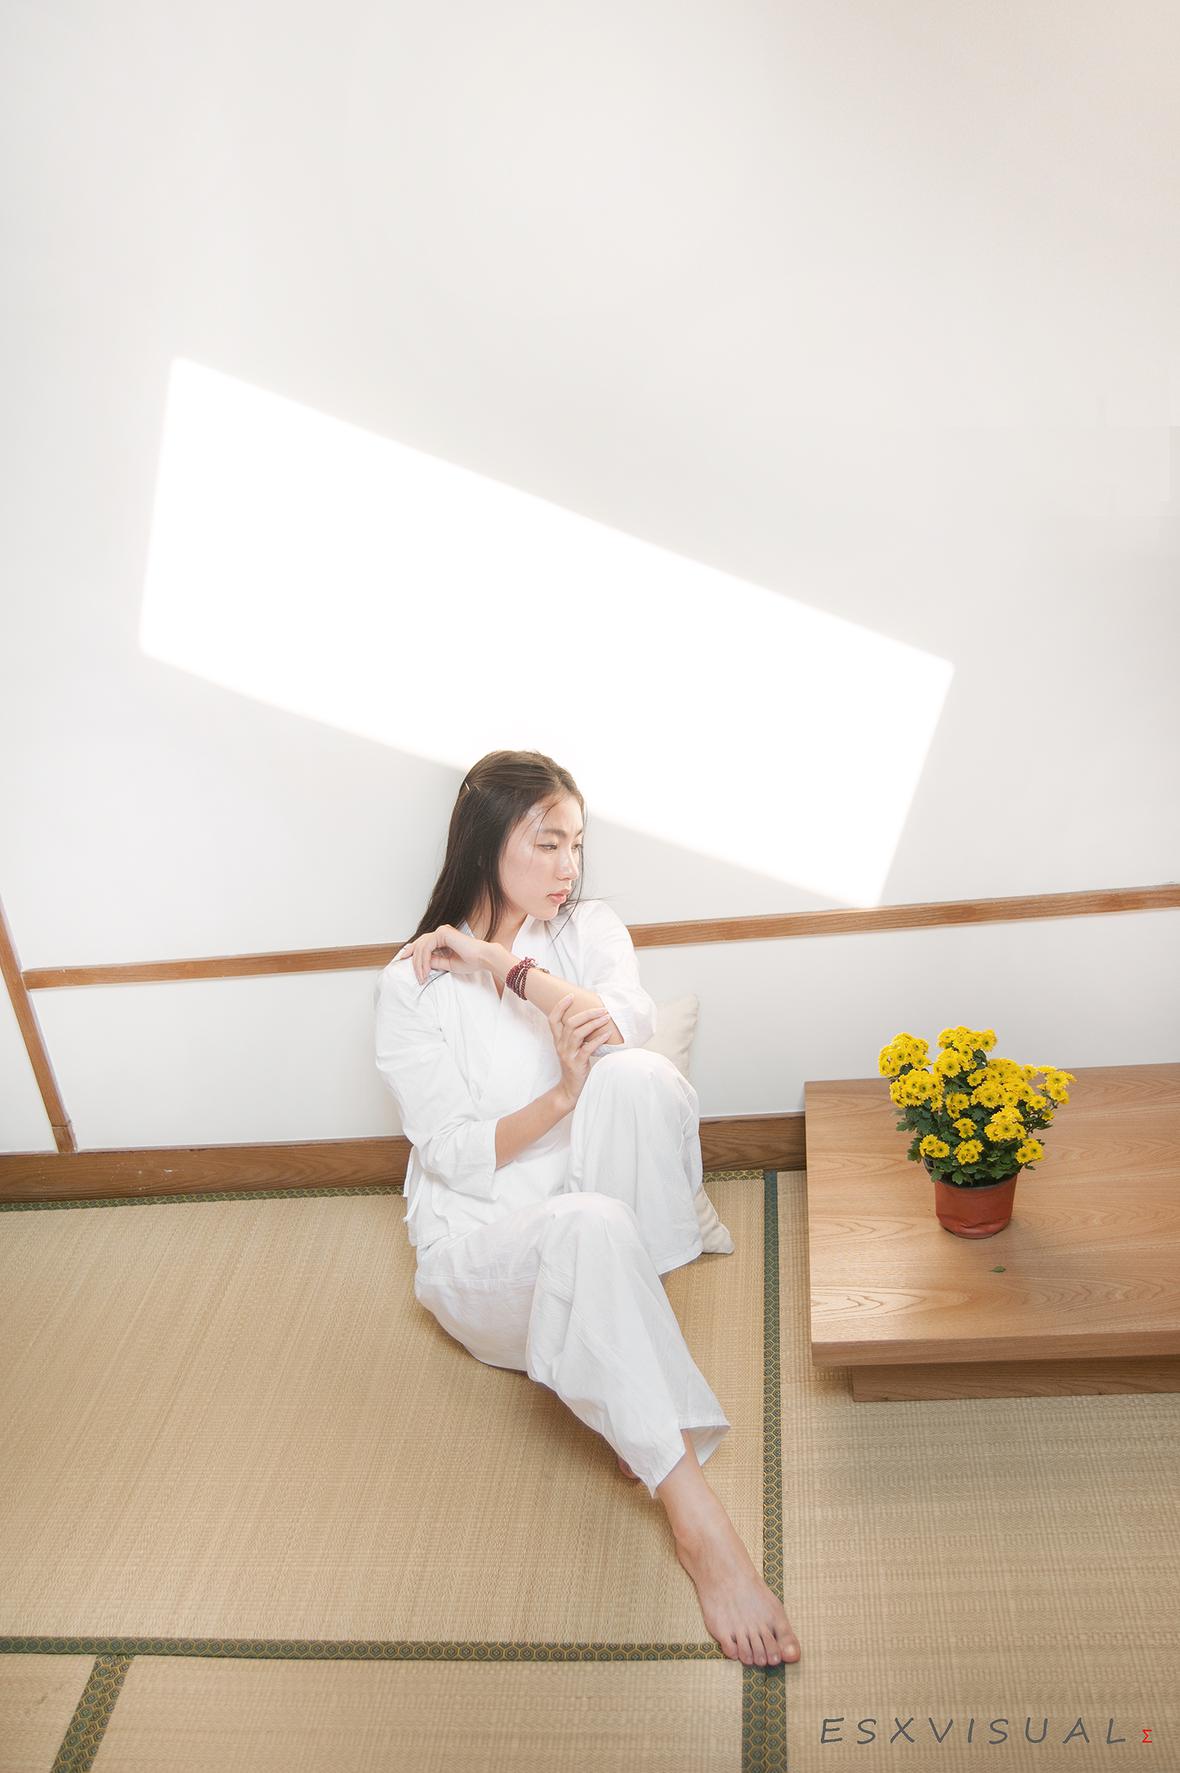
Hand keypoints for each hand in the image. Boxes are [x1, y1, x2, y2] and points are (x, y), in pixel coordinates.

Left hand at [394, 924, 489, 984]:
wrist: (483, 958)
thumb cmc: (471, 961)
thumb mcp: (447, 964)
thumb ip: (435, 961)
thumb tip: (423, 963)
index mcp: (443, 938)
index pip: (423, 943)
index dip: (412, 952)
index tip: (404, 961)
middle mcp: (441, 932)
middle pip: (419, 944)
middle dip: (413, 959)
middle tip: (415, 975)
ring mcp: (442, 931)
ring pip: (421, 946)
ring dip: (419, 963)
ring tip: (422, 976)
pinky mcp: (442, 933)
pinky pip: (427, 947)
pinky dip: (424, 960)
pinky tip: (425, 970)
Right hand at [549, 994, 613, 1108]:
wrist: (570, 1089)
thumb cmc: (574, 1066)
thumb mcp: (571, 1049)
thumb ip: (577, 1035)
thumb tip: (592, 1019)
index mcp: (558, 1040)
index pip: (552, 1019)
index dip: (560, 1006)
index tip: (571, 996)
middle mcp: (560, 1045)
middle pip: (569, 1023)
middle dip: (586, 1014)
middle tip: (601, 1009)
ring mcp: (567, 1054)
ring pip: (577, 1033)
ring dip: (593, 1023)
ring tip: (606, 1017)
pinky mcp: (576, 1063)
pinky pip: (587, 1048)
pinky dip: (598, 1040)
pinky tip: (607, 1035)